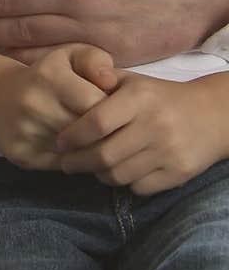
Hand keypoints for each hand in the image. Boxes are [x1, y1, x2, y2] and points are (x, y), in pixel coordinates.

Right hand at [0, 44, 115, 169]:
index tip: (113, 112)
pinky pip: (61, 166)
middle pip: (87, 132)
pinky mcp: (21, 154)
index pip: (96, 107)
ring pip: (76, 153)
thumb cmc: (46, 76)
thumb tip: (110, 81)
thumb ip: (94, 60)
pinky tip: (75, 150)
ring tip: (94, 141)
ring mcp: (25, 132)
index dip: (112, 113)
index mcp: (49, 77)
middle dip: (104, 135)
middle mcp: (33, 104)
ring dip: (90, 150)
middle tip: (110, 131)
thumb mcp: (69, 56)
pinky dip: (74, 161)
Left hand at [56, 71, 228, 194]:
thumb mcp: (134, 81)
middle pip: (104, 154)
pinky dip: (124, 183)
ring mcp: (168, 152)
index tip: (59, 142)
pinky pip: (139, 187)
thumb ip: (102, 81)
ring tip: (91, 166)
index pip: (97, 122)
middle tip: (65, 163)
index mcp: (139, 98)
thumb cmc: (161, 97)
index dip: (73, 136)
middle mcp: (154, 125)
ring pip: (119, 175)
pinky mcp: (178, 173)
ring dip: (99, 174)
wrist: (211, 116)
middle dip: (78, 162)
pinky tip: (119, 172)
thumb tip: (70, 84)